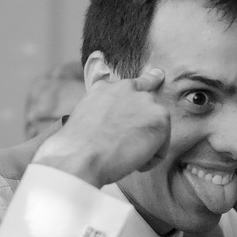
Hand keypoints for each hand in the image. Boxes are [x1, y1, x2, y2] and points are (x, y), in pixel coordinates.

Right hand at [32, 68, 169, 187]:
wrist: (81, 155)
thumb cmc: (75, 149)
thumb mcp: (82, 121)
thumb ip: (101, 115)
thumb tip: (109, 129)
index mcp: (105, 89)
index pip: (131, 82)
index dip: (148, 80)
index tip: (157, 74)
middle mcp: (128, 88)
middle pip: (150, 108)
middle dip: (144, 128)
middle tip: (126, 146)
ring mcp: (146, 101)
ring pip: (155, 131)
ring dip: (144, 147)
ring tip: (123, 156)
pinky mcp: (160, 117)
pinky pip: (161, 149)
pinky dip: (150, 161)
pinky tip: (133, 162)